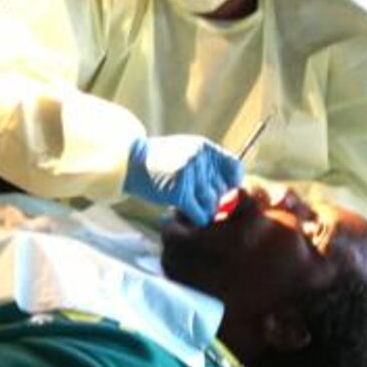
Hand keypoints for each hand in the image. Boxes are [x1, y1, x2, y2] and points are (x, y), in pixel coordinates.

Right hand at [123, 135, 243, 225]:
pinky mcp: (179, 193)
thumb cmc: (160, 161)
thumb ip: (208, 165)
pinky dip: (198, 219)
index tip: (225, 191)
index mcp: (205, 148)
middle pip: (223, 190)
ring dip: (204, 210)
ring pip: (212, 204)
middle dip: (215, 199)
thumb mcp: (187, 151)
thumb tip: (232, 190)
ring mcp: (189, 175)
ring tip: (191, 206)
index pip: (235, 169)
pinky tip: (189, 215)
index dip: (233, 184)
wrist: (131, 163)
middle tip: (199, 200)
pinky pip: (200, 214)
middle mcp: (200, 159)